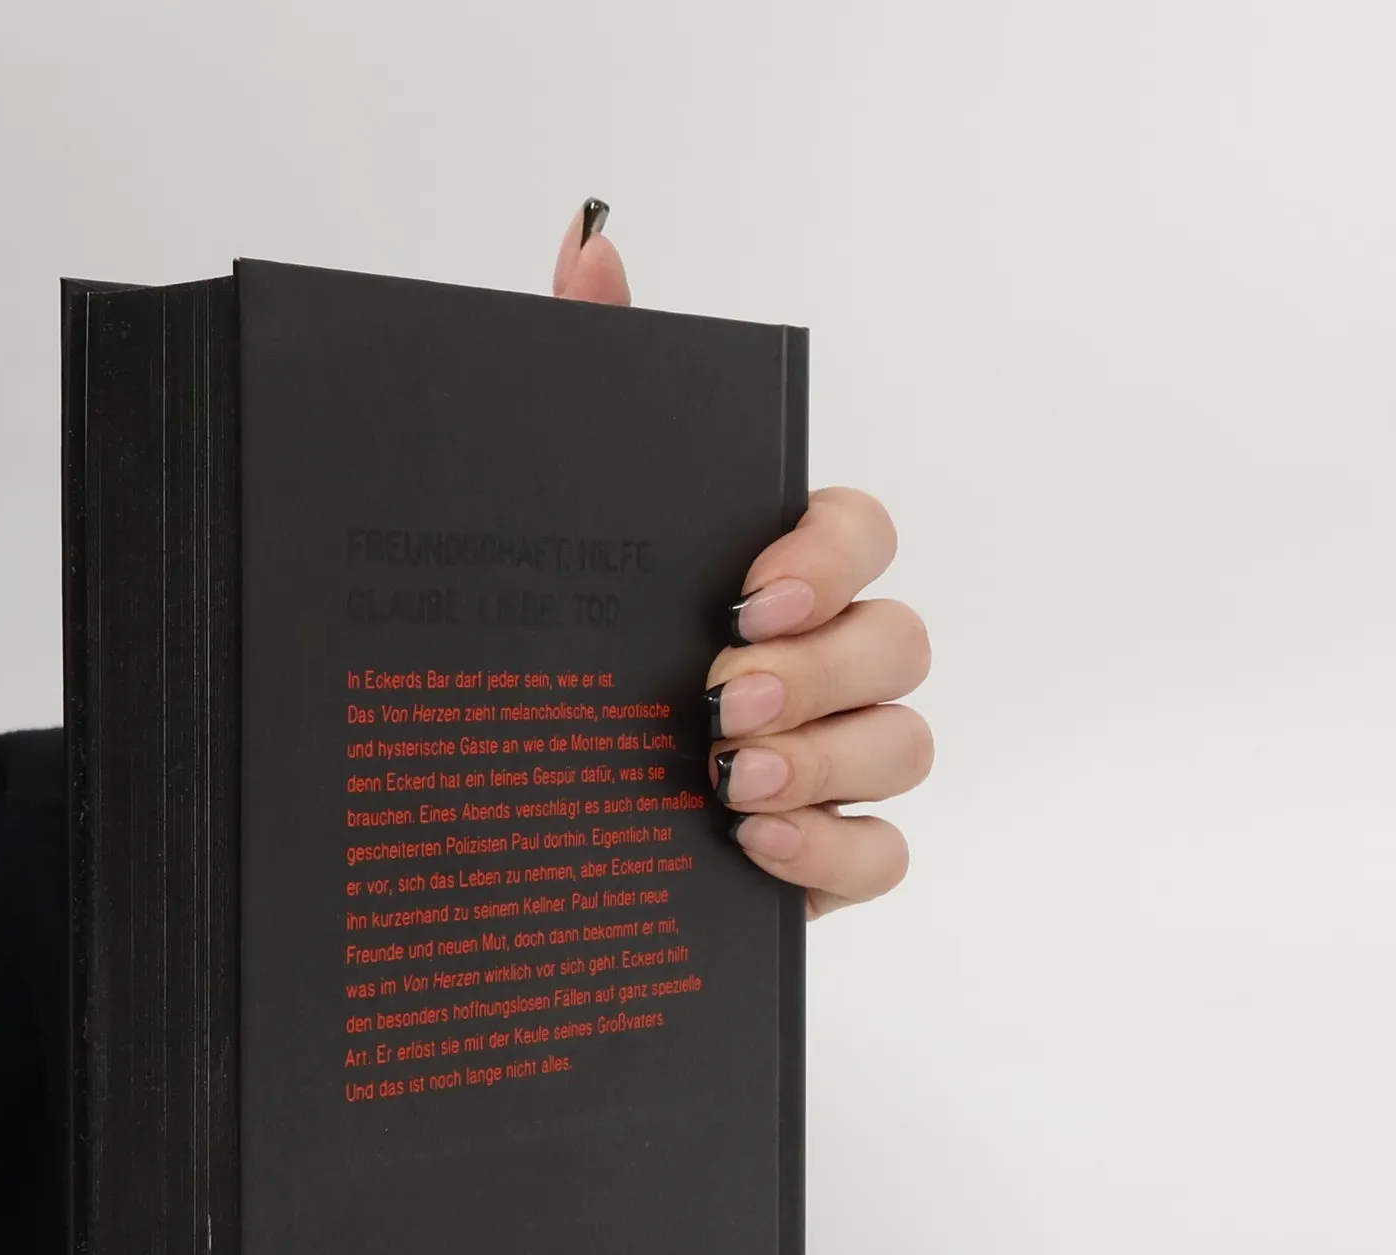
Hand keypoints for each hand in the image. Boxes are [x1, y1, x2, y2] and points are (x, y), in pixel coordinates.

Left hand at [553, 201, 931, 918]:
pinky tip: (755, 847)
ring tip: (726, 780)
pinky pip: (886, 853)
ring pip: (906, 744)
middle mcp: (821, 661)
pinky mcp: (824, 854)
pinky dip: (837, 850)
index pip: (858, 532)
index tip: (754, 592)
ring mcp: (833, 759)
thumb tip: (591, 246)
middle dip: (820, 667)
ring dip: (826, 758)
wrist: (502, 815)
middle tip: (719, 697)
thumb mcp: (557, 517)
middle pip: (899, 639)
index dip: (832, 553)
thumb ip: (590, 379)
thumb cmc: (560, 656)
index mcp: (773, 576)